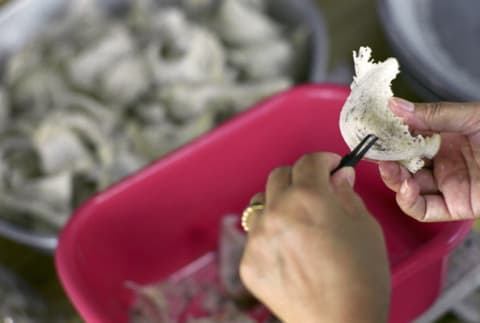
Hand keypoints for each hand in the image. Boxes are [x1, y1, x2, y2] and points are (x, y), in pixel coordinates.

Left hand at [240, 153, 389, 322]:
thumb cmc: (361, 278)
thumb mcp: (366, 228)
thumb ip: (346, 194)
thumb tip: (338, 176)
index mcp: (308, 197)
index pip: (309, 161)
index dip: (324, 160)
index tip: (331, 167)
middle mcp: (277, 212)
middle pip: (279, 176)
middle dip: (299, 178)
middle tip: (315, 192)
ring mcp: (258, 237)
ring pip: (260, 204)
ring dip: (277, 204)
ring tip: (296, 223)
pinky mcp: (248, 261)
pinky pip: (255, 236)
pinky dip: (270, 236)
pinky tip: (289, 253)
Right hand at [379, 98, 479, 221]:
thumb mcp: (471, 117)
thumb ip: (432, 114)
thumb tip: (393, 105)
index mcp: (445, 138)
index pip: (407, 139)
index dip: (388, 137)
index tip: (371, 131)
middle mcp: (443, 162)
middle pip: (404, 164)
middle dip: (386, 159)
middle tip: (375, 152)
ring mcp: (448, 185)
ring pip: (409, 188)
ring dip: (394, 180)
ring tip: (390, 168)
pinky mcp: (456, 206)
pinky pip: (424, 209)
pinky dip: (409, 201)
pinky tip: (405, 187)